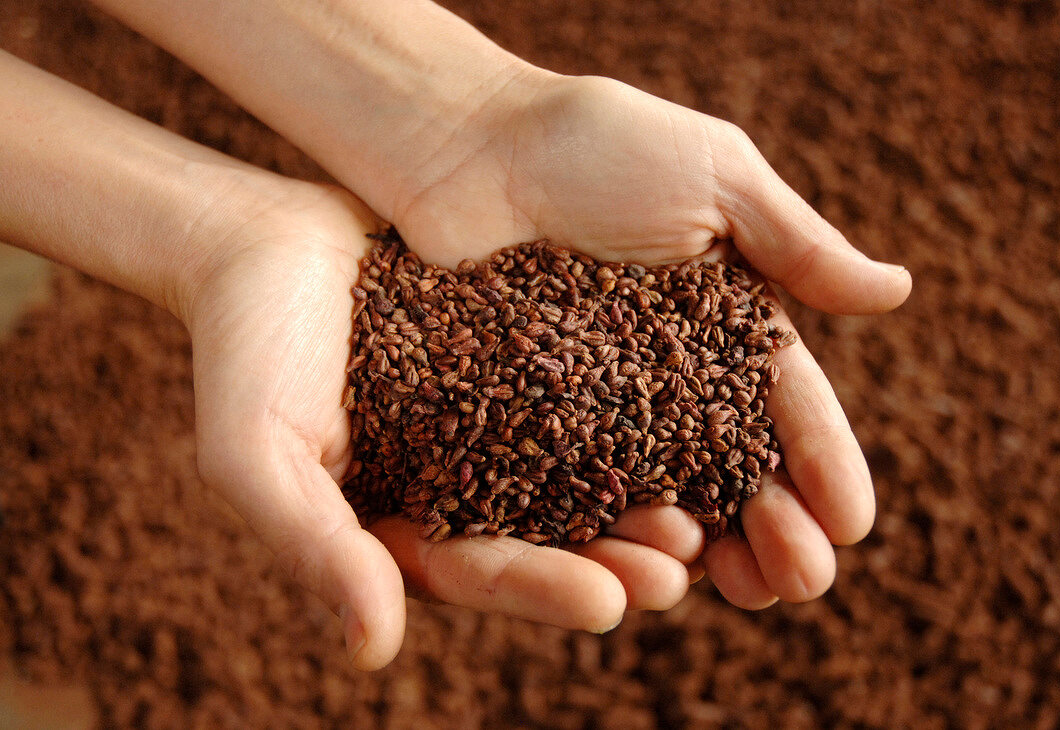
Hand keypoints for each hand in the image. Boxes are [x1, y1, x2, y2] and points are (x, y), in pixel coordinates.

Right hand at [184, 175, 706, 669]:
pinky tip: (691, 412)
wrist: (265, 243)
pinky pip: (585, 390)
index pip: (479, 573)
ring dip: (639, 498)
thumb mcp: (257, 453)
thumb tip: (374, 649)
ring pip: (580, 472)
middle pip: (547, 536)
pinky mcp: (520, 362)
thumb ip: (313, 545)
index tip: (608, 601)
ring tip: (702, 511)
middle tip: (679, 569)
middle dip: (613, 560)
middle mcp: (461, 484)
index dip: (542, 590)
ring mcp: (495, 423)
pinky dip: (634, 410)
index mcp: (403, 524)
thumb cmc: (244, 349)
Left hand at [367, 74, 912, 607]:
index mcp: (725, 319)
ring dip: (705, 544)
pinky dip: (613, 526)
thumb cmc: (594, 144)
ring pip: (664, 488)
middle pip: (732, 463)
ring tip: (736, 589)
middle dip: (773, 523)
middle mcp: (667, 371)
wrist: (466, 143)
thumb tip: (899, 290)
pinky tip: (642, 566)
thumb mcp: (713, 176)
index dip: (821, 462)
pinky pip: (578, 482)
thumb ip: (796, 241)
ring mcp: (597, 399)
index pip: (786, 401)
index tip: (853, 523)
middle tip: (802, 583)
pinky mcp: (526, 414)